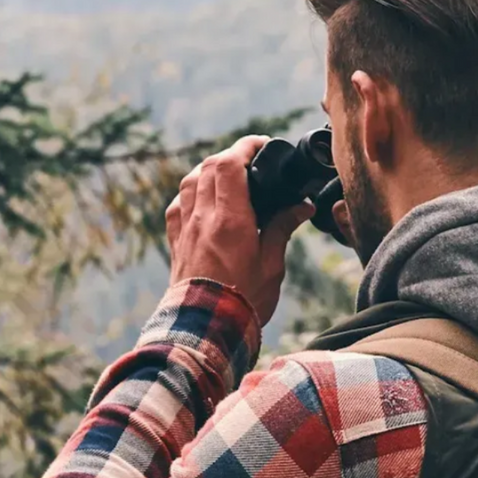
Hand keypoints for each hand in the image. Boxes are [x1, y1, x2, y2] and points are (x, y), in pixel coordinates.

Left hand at [165, 136, 309, 325]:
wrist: (205, 331)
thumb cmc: (243, 301)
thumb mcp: (272, 265)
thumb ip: (282, 229)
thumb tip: (301, 207)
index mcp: (230, 219)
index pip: (230, 163)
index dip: (246, 146)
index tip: (262, 146)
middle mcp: (202, 218)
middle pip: (209, 166)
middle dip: (230, 155)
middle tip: (250, 161)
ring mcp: (185, 229)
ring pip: (190, 181)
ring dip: (208, 171)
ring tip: (226, 177)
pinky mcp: (176, 243)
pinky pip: (177, 206)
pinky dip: (189, 195)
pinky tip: (201, 202)